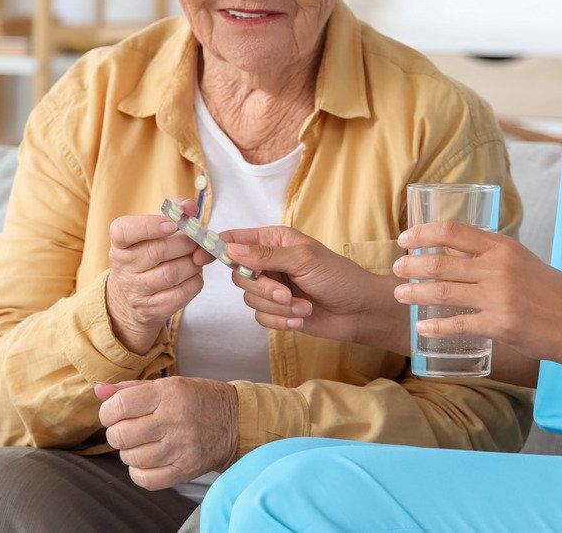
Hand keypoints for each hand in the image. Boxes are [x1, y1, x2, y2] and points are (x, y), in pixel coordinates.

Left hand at [94, 377, 237, 489]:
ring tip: (141, 443)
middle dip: (116, 433)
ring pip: (131, 458)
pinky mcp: (185, 469)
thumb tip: (98, 390)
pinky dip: (139, 472)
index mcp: (169, 394)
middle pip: (121, 435)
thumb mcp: (168, 385)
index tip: (113, 413)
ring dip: (129, 452)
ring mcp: (180, 447)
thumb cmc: (198, 399)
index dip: (108, 412)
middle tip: (127, 429)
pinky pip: (145, 479)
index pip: (120, 405)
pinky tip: (147, 460)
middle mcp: (174, 420)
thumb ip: (131, 388)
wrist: (235, 420)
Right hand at [105, 200, 211, 354]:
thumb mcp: (152, 233)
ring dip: (193, 262)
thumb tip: (190, 206)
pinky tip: (193, 274)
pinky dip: (195, 280)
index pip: (124, 231)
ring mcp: (136, 292)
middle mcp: (124, 268)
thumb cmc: (147, 256)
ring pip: (173, 273)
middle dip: (185, 242)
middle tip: (197, 239)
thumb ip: (173, 214)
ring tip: (196, 257)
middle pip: (158, 251)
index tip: (171, 224)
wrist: (130, 300)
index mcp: (120, 245)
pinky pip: (183, 292)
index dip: (149, 225)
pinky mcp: (152, 310)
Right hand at [222, 226, 405, 352]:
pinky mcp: (276, 311)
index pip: (236, 240)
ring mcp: (272, 288)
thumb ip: (266, 256)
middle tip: (287, 292)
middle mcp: (269, 262)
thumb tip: (230, 249)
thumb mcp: (303, 259)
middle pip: (239, 276)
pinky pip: (261, 318)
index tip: (202, 258)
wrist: (359, 311)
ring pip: (250, 300)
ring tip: (304, 306)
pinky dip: (282, 321)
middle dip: (264, 289)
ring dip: (279, 308)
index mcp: (274, 241)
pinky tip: (303, 317)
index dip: (216, 247)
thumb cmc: (338, 277)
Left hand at [394, 222, 561, 361]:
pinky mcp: (499, 324)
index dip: (423, 233)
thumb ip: (492, 254)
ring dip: (415, 293)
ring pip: (444, 292)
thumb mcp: (521, 259)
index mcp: (502, 246)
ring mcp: (497, 296)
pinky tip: (421, 327)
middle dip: (412, 265)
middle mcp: (497, 267)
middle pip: (441, 262)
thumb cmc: (550, 290)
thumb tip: (457, 251)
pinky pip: (459, 324)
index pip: (453, 232)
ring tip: (398, 294)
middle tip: (396, 268)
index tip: (405, 238)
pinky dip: (436, 326)